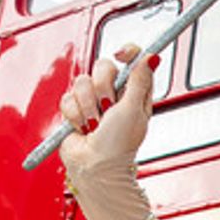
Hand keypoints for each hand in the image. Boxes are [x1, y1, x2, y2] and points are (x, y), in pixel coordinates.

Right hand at [59, 44, 152, 177]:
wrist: (95, 167)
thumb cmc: (119, 146)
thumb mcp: (134, 110)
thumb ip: (139, 80)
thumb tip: (151, 56)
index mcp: (133, 92)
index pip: (132, 59)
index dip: (128, 52)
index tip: (122, 54)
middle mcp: (113, 93)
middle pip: (103, 66)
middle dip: (102, 88)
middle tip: (107, 108)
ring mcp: (92, 100)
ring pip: (82, 82)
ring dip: (88, 107)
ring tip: (94, 125)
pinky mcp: (74, 109)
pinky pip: (67, 98)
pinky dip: (75, 116)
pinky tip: (83, 128)